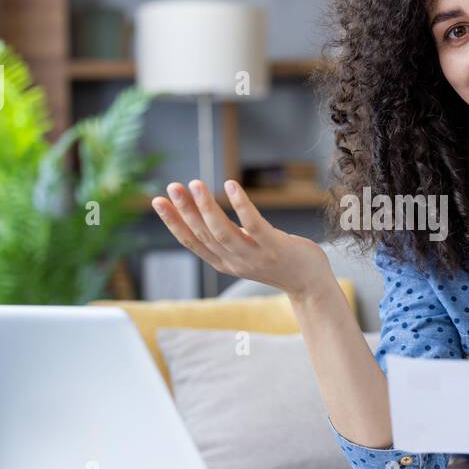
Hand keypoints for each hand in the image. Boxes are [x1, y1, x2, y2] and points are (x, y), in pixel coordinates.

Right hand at [151, 179, 330, 299]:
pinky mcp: (275, 248)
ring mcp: (255, 257)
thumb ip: (227, 238)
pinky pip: (254, 226)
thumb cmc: (278, 261)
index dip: (173, 222)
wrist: (310, 284)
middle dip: (185, 211)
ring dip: (207, 208)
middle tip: (172, 187)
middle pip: (204, 234)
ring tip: (194, 184)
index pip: (192, 241)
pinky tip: (231, 185)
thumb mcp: (246, 251)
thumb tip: (206, 214)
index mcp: (224, 262)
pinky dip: (241, 206)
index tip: (158, 201)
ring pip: (223, 232)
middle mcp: (235, 262)